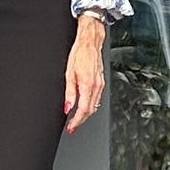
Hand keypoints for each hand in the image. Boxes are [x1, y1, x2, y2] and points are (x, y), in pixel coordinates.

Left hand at [64, 16, 106, 131]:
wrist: (90, 41)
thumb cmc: (79, 53)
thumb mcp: (69, 72)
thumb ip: (69, 92)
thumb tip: (67, 107)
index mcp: (87, 84)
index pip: (83, 109)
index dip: (76, 121)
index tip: (70, 128)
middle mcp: (96, 86)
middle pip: (90, 111)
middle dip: (81, 121)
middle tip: (72, 127)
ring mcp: (101, 84)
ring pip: (94, 106)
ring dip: (86, 115)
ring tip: (76, 120)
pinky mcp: (101, 82)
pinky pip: (97, 99)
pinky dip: (90, 106)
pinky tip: (84, 107)